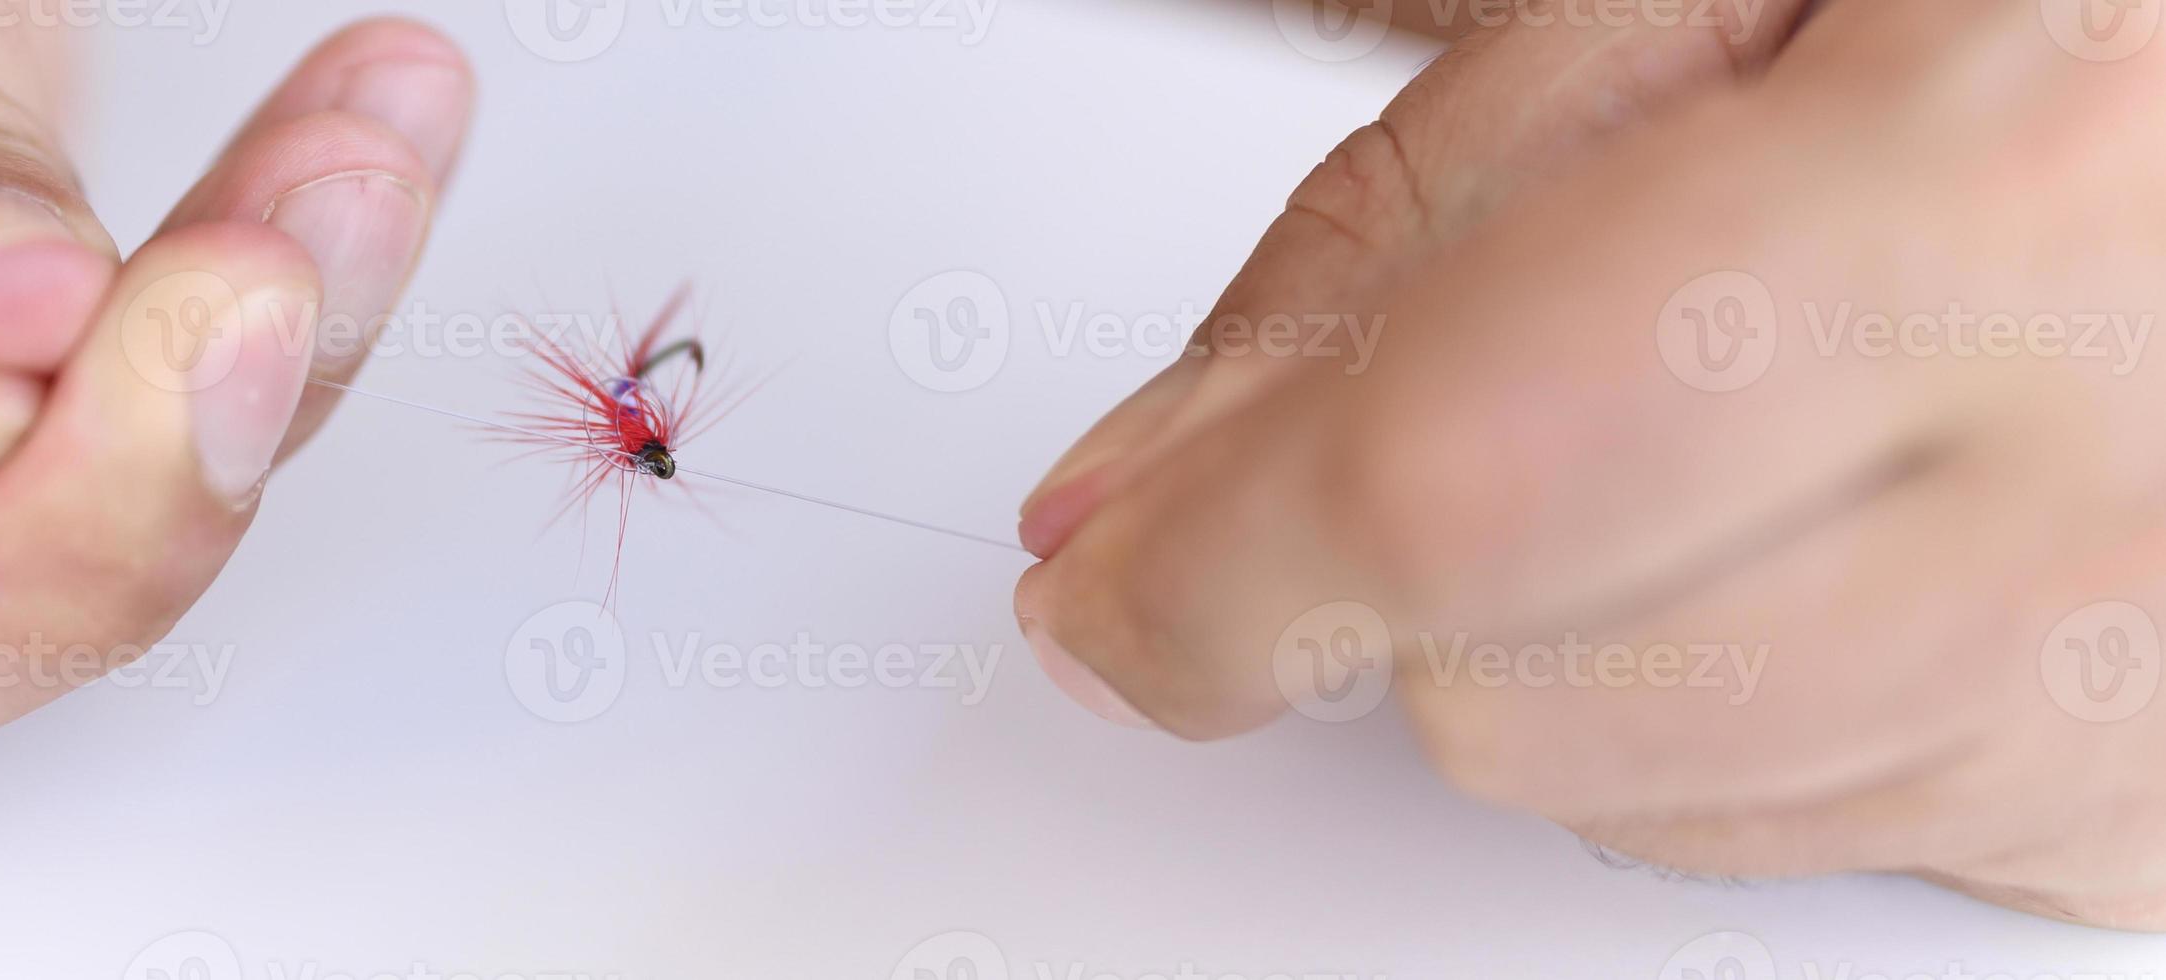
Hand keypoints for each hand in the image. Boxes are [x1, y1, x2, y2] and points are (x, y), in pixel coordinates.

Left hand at [1016, 0, 2165, 927]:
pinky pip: (1839, 842)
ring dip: (1584, 638)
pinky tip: (1859, 516)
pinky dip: (1761, 705)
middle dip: (1415, 568)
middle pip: (1521, 703)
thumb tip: (1142, 488)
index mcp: (1995, 187)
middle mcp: (2132, 474)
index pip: (1446, 498)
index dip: (1209, 573)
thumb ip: (1403, 232)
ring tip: (1742, 402)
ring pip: (1660, 804)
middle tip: (1537, 366)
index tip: (1101, 591)